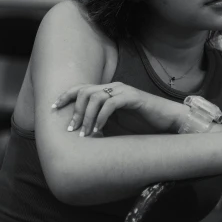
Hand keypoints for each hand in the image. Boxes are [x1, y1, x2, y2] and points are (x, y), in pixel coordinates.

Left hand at [52, 82, 185, 135]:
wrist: (168, 122)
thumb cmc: (143, 125)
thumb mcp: (116, 124)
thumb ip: (100, 122)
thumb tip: (80, 134)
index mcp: (108, 91)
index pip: (81, 88)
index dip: (65, 97)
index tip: (53, 110)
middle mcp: (114, 87)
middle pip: (84, 92)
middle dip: (74, 112)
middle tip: (72, 130)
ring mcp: (124, 91)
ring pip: (95, 97)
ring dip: (86, 117)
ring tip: (85, 134)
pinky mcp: (133, 98)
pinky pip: (111, 104)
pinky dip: (101, 117)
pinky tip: (99, 131)